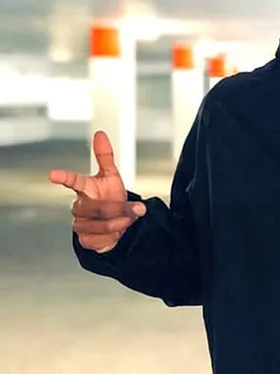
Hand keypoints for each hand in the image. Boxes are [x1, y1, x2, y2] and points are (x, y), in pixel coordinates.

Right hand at [49, 130, 145, 252]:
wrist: (116, 221)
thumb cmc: (110, 194)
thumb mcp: (112, 176)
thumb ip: (105, 156)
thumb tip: (100, 134)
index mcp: (85, 188)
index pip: (72, 181)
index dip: (64, 177)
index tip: (53, 174)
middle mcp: (79, 206)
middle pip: (91, 207)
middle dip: (114, 209)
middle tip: (131, 210)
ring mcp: (79, 223)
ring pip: (97, 225)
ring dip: (118, 223)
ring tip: (128, 219)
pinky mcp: (84, 239)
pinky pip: (99, 239)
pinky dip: (114, 236)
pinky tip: (117, 232)